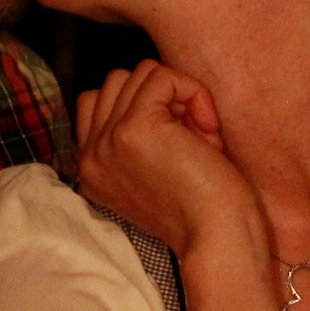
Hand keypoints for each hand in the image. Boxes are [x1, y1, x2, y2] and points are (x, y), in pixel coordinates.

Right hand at [76, 61, 259, 259]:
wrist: (219, 236)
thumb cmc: (204, 205)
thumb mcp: (154, 169)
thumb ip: (135, 132)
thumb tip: (153, 81)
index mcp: (90, 170)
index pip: (95, 100)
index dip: (141, 104)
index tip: (174, 139)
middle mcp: (90, 157)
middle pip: (118, 81)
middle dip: (161, 98)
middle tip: (191, 137)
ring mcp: (107, 141)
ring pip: (140, 73)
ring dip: (179, 95)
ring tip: (199, 136)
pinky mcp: (133, 128)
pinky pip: (163, 77)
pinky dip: (194, 93)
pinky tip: (208, 132)